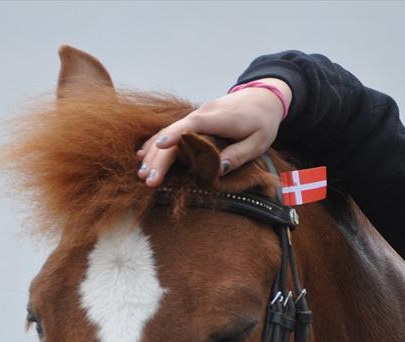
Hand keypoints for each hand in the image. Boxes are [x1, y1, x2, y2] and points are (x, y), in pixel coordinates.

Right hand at [136, 78, 290, 186]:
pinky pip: (172, 132)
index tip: (161, 147)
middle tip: (149, 179)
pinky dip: (157, 144)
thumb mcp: (259, 142)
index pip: (194, 124)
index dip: (176, 135)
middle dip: (159, 156)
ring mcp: (196, 115)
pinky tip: (144, 157)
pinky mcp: (193, 121)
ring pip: (169, 132)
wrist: (261, 99)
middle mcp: (203, 114)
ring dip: (154, 152)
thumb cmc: (261, 122)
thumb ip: (239, 154)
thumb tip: (219, 169)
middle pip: (175, 132)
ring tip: (143, 175)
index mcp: (221, 118)